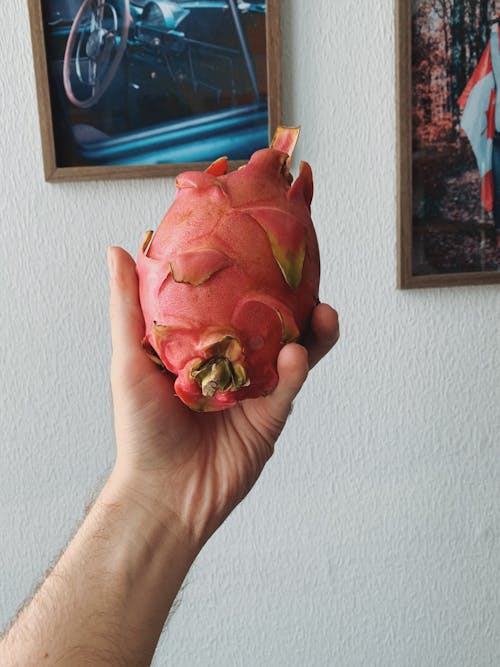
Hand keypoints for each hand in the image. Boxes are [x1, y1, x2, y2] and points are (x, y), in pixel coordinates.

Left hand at [107, 246, 338, 547]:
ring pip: (294, 351)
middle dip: (296, 300)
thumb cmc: (141, 427)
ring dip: (313, 331)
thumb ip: (128, 307)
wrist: (163, 493)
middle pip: (274, 323)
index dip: (255, 274)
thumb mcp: (129, 359)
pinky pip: (289, 387)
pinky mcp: (270, 417)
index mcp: (205, 345)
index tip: (268, 242)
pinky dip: (296, 369)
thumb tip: (117, 249)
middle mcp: (235, 363)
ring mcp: (256, 389)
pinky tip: (296, 353)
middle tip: (309, 276)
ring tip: (323, 310)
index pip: (236, 301)